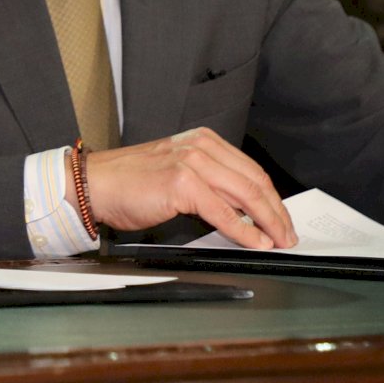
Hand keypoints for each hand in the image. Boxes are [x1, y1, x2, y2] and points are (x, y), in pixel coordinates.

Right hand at [83, 129, 296, 249]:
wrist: (95, 184)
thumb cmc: (129, 183)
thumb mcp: (177, 171)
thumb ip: (209, 183)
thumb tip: (242, 210)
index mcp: (202, 140)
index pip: (251, 169)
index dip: (272, 198)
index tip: (282, 218)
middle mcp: (200, 146)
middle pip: (255, 181)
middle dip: (277, 212)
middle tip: (288, 234)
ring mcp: (191, 163)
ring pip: (246, 195)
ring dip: (268, 222)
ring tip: (278, 240)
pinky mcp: (182, 183)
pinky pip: (224, 212)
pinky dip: (244, 231)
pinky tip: (255, 242)